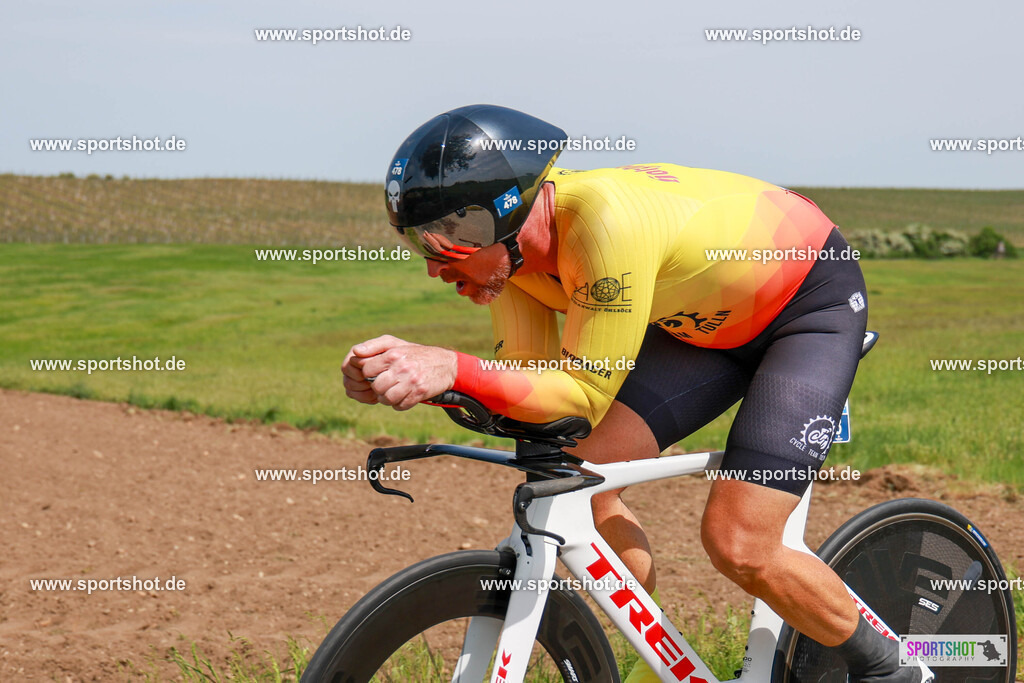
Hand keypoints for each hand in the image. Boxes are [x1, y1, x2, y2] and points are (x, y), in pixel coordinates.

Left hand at [341, 335, 457, 409]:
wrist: (446, 365)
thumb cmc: (415, 354)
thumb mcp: (395, 344)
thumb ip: (374, 346)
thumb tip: (355, 351)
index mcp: (393, 354)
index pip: (366, 369)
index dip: (369, 374)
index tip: (377, 373)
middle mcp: (402, 367)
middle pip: (375, 386)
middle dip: (378, 387)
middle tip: (386, 383)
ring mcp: (411, 382)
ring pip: (386, 399)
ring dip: (387, 398)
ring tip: (394, 391)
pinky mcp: (419, 393)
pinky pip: (399, 406)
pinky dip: (399, 403)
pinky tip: (405, 395)